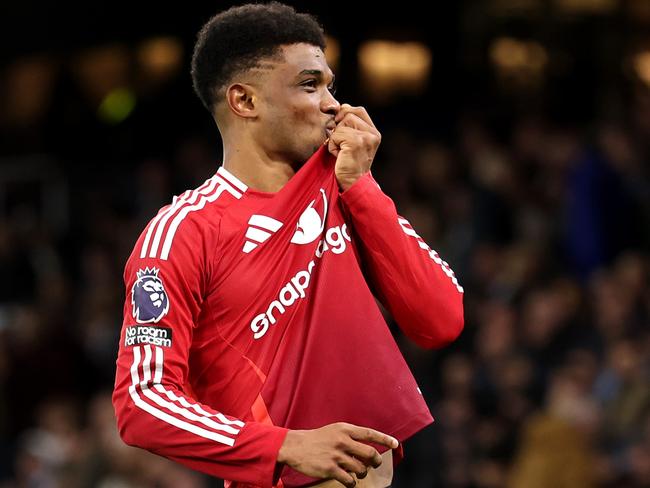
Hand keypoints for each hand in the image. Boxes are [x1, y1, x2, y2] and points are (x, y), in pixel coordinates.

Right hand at [276, 422, 398, 487]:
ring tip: (357, 472)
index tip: (395, 443)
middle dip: (376, 461)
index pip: (370, 433)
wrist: (295, 446)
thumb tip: (368, 446)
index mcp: (344, 429)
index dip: (384, 439)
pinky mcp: (330, 469)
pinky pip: (349, 480)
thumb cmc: (317, 438)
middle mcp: (342, 441)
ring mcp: (337, 455)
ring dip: (362, 473)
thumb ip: (350, 435)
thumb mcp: (334, 430)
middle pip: (370, 453)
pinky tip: (349, 481)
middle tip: (375, 464)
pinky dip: (352, 482)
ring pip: (361, 468)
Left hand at [327, 104, 380, 191]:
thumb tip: (338, 107)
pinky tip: (339, 156)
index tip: (338, 125)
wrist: (352, 184)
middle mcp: (373, 133)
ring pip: (341, 124)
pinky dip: (332, 146)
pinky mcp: (356, 142)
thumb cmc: (348, 164)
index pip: (358, 110)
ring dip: (335, 138)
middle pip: (348, 113)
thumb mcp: (351, 142)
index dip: (345, 113)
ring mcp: (366, 137)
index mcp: (374, 132)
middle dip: (339, 126)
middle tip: (341, 143)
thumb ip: (348, 125)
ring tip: (341, 151)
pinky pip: (336, 135)